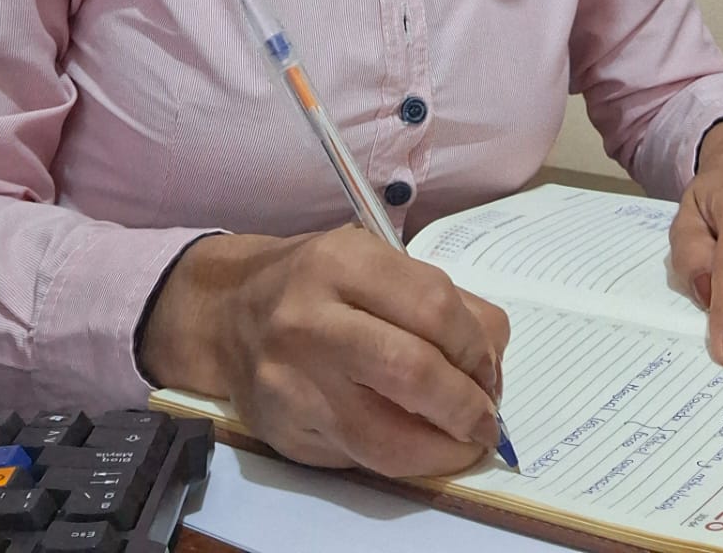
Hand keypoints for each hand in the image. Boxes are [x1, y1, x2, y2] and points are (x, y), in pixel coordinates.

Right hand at [138, 226, 509, 475]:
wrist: (229, 313)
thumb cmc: (316, 283)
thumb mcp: (372, 261)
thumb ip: (437, 300)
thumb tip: (493, 358)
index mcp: (342, 262)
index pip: (435, 308)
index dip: (477, 348)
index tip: (490, 368)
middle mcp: (310, 320)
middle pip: (414, 372)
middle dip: (467, 404)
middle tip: (486, 415)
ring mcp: (293, 383)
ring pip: (388, 438)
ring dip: (444, 448)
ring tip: (463, 440)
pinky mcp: (286, 433)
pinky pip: (362, 461)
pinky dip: (406, 462)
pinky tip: (421, 447)